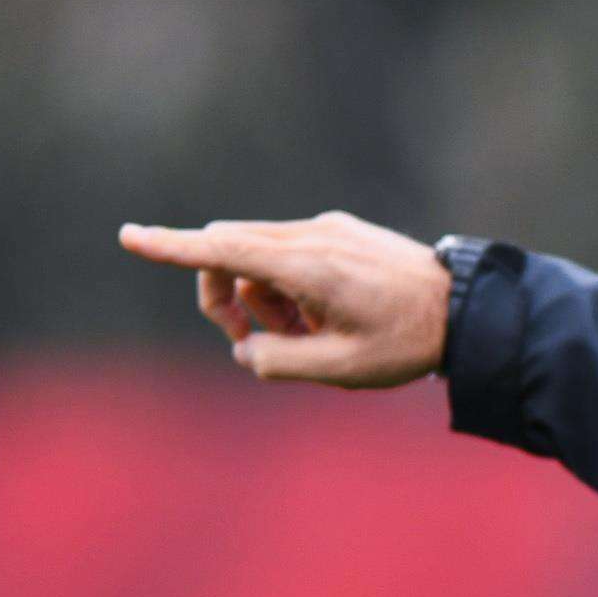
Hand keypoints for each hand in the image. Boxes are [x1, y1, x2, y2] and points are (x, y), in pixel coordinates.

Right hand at [118, 211, 449, 387]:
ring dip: (260, 296)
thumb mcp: (340, 368)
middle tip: (251, 344)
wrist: (469, 308)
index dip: (171, 247)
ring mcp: (327, 228)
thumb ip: (277, 362)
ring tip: (305, 335)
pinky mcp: (340, 230)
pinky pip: (289, 252)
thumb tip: (244, 348)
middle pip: (229, 250)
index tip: (128, 236)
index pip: (223, 249)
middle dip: (223, 296)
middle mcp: (312, 236)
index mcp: (308, 266)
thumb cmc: (408, 343)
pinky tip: (323, 317)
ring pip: (257, 253)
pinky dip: (286, 285)